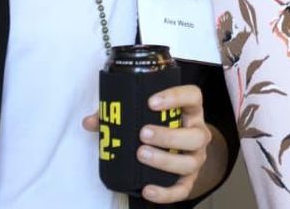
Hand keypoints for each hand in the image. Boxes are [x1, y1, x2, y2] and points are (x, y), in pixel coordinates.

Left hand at [83, 84, 211, 202]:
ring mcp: (196, 158)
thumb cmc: (161, 126)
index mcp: (190, 111)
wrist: (182, 150)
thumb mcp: (146, 115)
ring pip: (190, 162)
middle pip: (196, 135)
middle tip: (142, 134)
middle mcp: (198, 133)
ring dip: (165, 160)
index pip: (193, 96)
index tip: (151, 101)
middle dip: (168, 135)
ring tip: (141, 155)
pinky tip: (147, 189)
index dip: (176, 97)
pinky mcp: (189, 180)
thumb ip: (120, 115)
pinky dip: (165, 192)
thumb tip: (90, 121)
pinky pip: (182, 190)